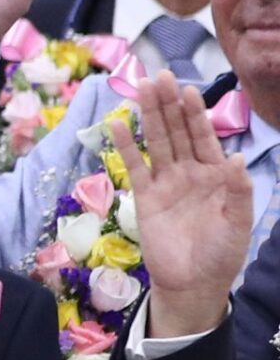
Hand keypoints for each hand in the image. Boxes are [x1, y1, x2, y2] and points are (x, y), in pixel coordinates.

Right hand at [112, 71, 251, 337]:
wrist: (193, 283)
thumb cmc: (222, 253)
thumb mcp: (239, 222)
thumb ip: (238, 190)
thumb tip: (234, 159)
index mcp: (215, 175)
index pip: (204, 137)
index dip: (196, 114)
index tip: (187, 89)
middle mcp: (189, 172)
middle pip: (177, 131)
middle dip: (169, 104)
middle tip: (159, 75)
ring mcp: (165, 182)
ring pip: (156, 142)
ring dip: (149, 115)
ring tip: (141, 88)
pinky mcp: (145, 197)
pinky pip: (135, 166)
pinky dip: (127, 145)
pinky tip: (119, 124)